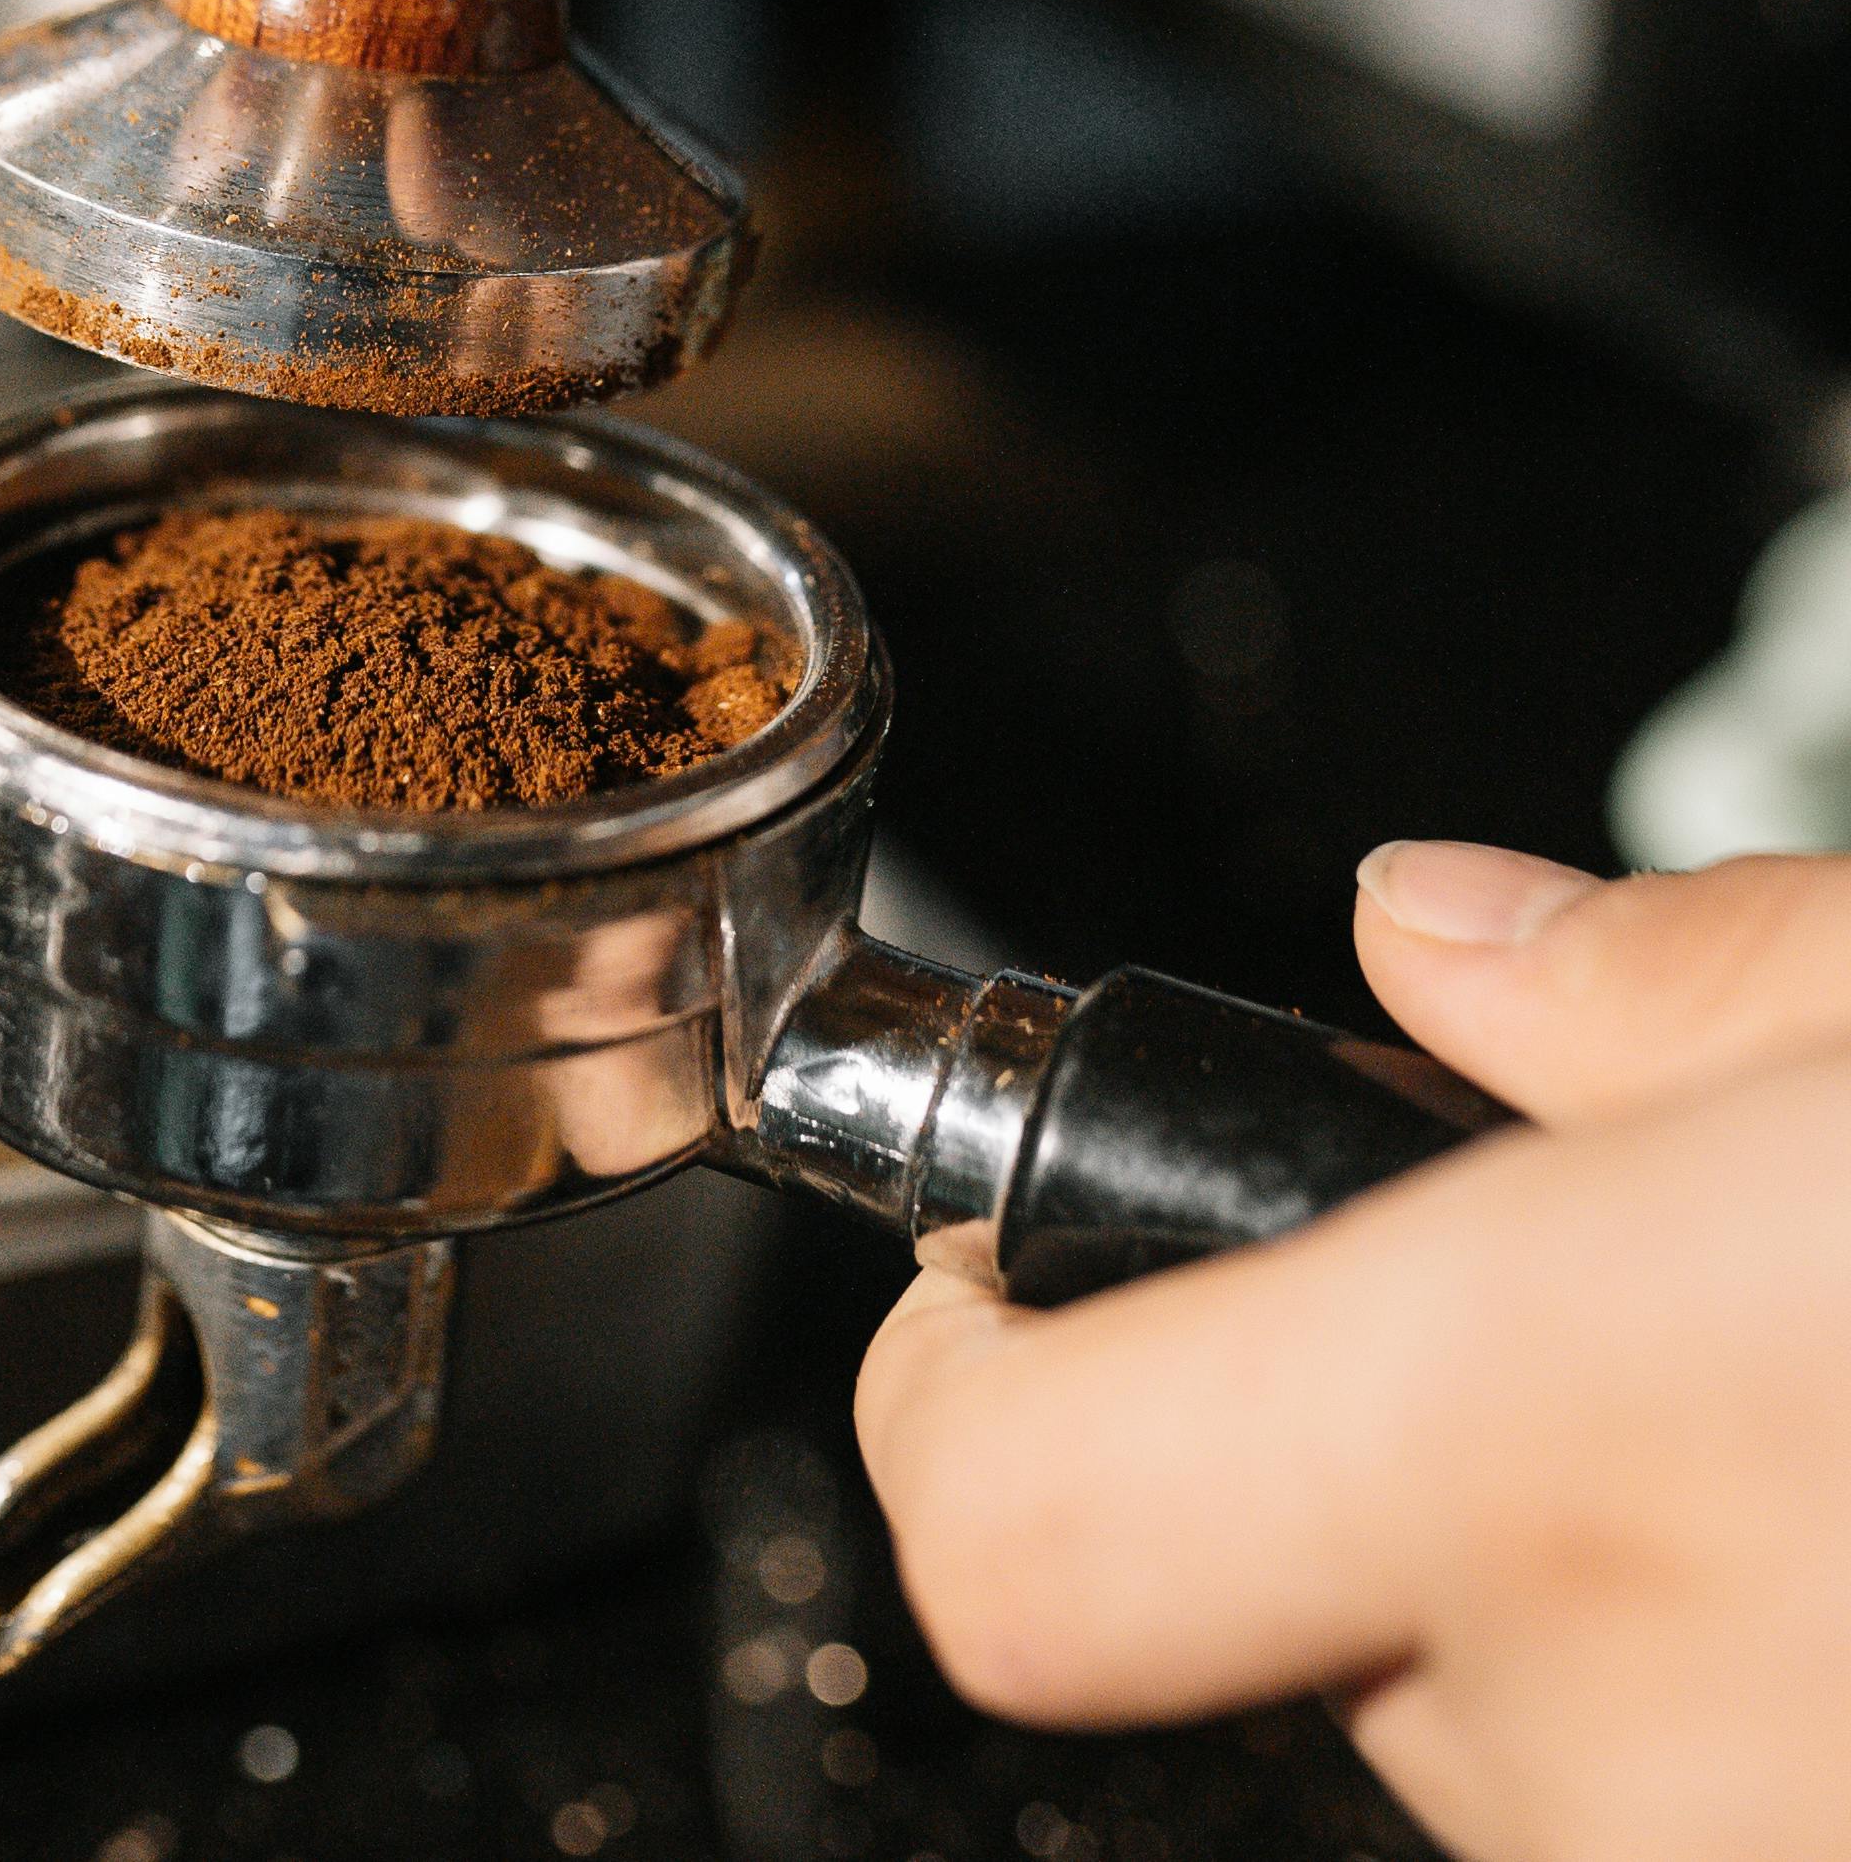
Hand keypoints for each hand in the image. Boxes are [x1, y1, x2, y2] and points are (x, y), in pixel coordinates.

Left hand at [856, 843, 1850, 1861]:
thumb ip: (1663, 986)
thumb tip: (1438, 941)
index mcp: (1558, 1445)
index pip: (1017, 1521)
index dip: (950, 1390)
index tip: (995, 1280)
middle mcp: (1615, 1772)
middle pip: (1265, 1608)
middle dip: (1353, 1436)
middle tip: (1591, 1293)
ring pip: (1495, 1732)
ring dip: (1568, 1577)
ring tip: (1798, 1416)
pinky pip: (1672, 1808)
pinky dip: (1734, 1681)